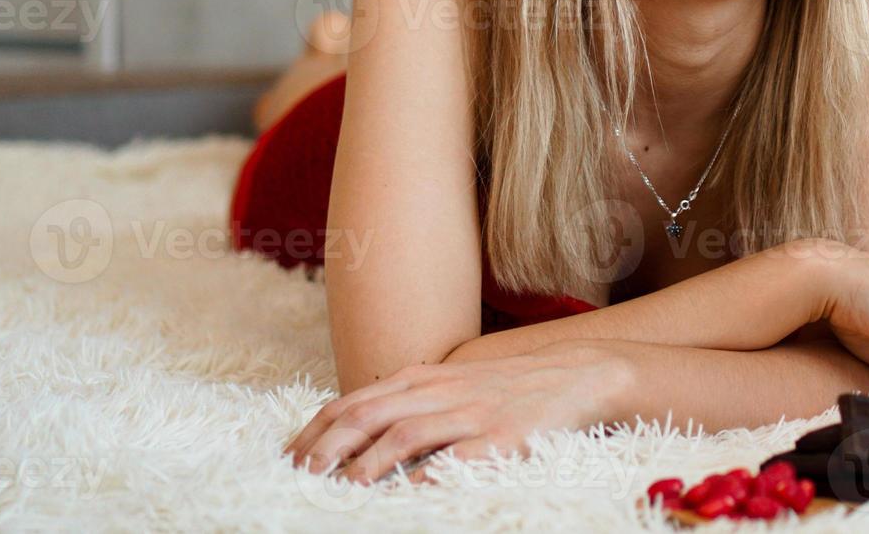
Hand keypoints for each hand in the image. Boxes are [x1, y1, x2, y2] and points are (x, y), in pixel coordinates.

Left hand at [282, 340, 632, 483]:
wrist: (578, 376)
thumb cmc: (509, 386)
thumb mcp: (454, 383)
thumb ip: (410, 400)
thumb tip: (356, 428)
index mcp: (425, 377)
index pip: (354, 401)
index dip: (317, 429)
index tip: (290, 457)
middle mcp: (442, 390)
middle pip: (370, 414)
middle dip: (329, 446)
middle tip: (302, 475)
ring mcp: (472, 412)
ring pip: (405, 433)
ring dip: (368, 462)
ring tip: (342, 488)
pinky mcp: (502, 436)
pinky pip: (458, 456)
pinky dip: (427, 474)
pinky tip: (406, 492)